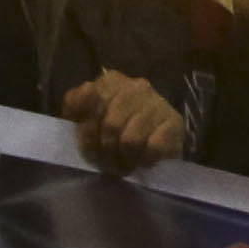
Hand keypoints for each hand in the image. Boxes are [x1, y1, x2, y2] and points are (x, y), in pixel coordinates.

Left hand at [62, 71, 186, 170]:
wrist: (161, 137)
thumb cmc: (120, 126)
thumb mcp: (91, 113)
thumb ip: (76, 105)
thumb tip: (73, 107)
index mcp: (111, 81)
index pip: (90, 100)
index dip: (86, 131)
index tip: (87, 148)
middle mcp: (136, 86)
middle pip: (110, 125)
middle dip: (104, 152)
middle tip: (105, 166)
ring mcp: (157, 103)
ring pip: (131, 140)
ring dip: (124, 160)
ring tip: (123, 166)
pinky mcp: (175, 122)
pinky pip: (153, 147)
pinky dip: (145, 160)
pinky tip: (143, 161)